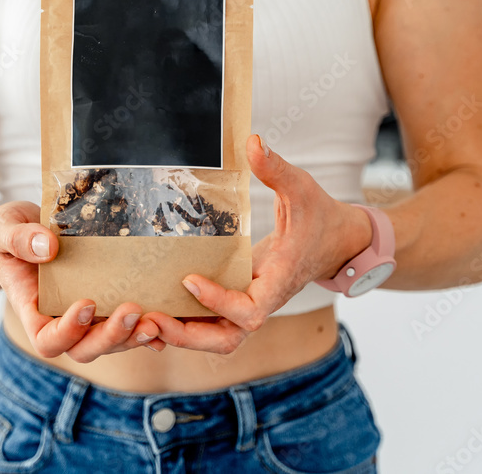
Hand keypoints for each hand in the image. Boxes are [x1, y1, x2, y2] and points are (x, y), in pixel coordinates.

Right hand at [0, 201, 165, 361]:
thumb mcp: (4, 228)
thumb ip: (18, 239)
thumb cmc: (9, 232)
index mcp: (32, 308)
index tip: (86, 303)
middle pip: (84, 349)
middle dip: (110, 337)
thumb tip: (47, 248)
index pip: (47, 339)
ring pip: (110, 342)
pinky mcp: (105, 304)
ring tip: (156, 320)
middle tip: (133, 312)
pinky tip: (167, 322)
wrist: (24, 229)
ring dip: (133, 336)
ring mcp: (85, 316)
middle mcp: (60, 319)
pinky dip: (146, 329)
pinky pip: (126, 327)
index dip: (68, 331)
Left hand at [145, 135, 371, 352]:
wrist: (336, 241)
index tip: (189, 279)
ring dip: (182, 335)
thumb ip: (276, 169)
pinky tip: (157, 315)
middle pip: (227, 339)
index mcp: (279, 281)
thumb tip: (253, 142)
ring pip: (218, 338)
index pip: (249, 311)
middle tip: (152, 318)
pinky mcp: (240, 301)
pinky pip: (213, 325)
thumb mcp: (301, 188)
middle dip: (189, 335)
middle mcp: (263, 300)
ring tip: (145, 321)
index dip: (219, 301)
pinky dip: (186, 326)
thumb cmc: (319, 216)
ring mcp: (251, 305)